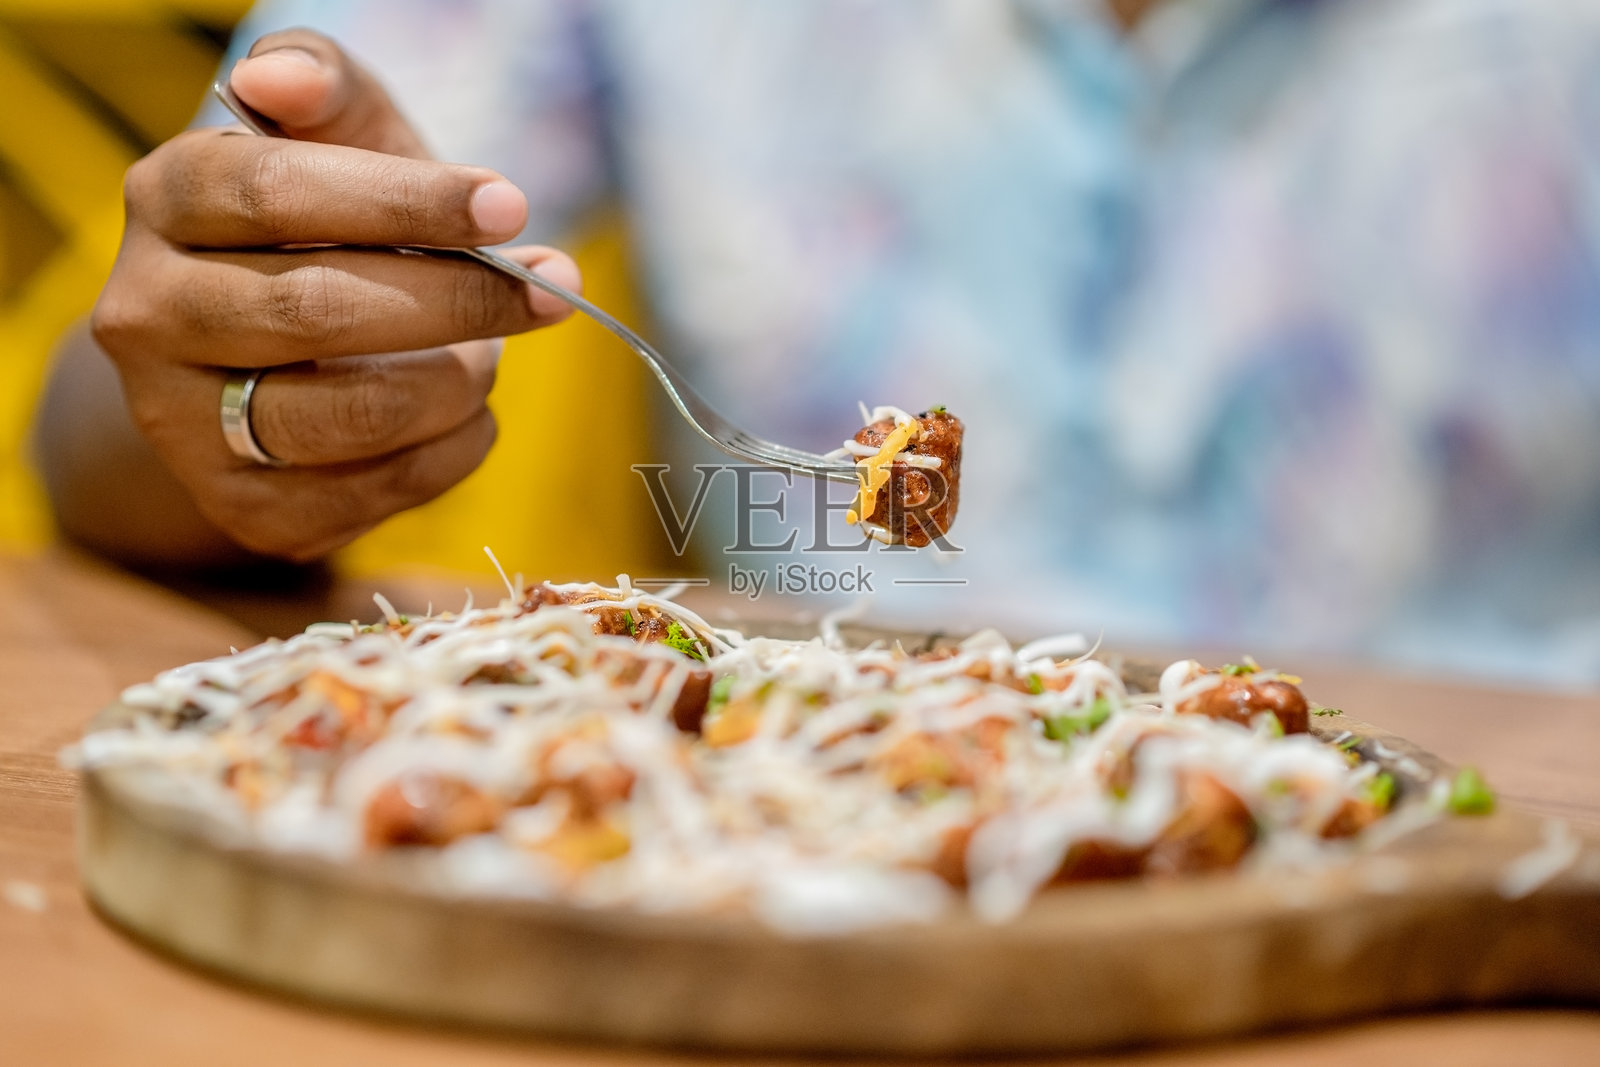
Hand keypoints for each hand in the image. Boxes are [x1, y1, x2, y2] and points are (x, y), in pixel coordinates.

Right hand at [90, 29, 580, 560]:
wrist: (264, 359)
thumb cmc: (325, 228)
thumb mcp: (336, 142)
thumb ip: (326, 89)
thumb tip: (282, 78)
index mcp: (166, 199)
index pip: (275, 191)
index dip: (405, 201)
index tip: (509, 205)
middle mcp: (145, 314)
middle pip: (315, 311)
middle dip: (457, 302)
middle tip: (551, 292)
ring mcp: (180, 423)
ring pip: (346, 416)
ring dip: (455, 384)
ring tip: (490, 355)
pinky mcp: (239, 508)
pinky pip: (369, 495)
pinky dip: (449, 454)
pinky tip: (469, 416)